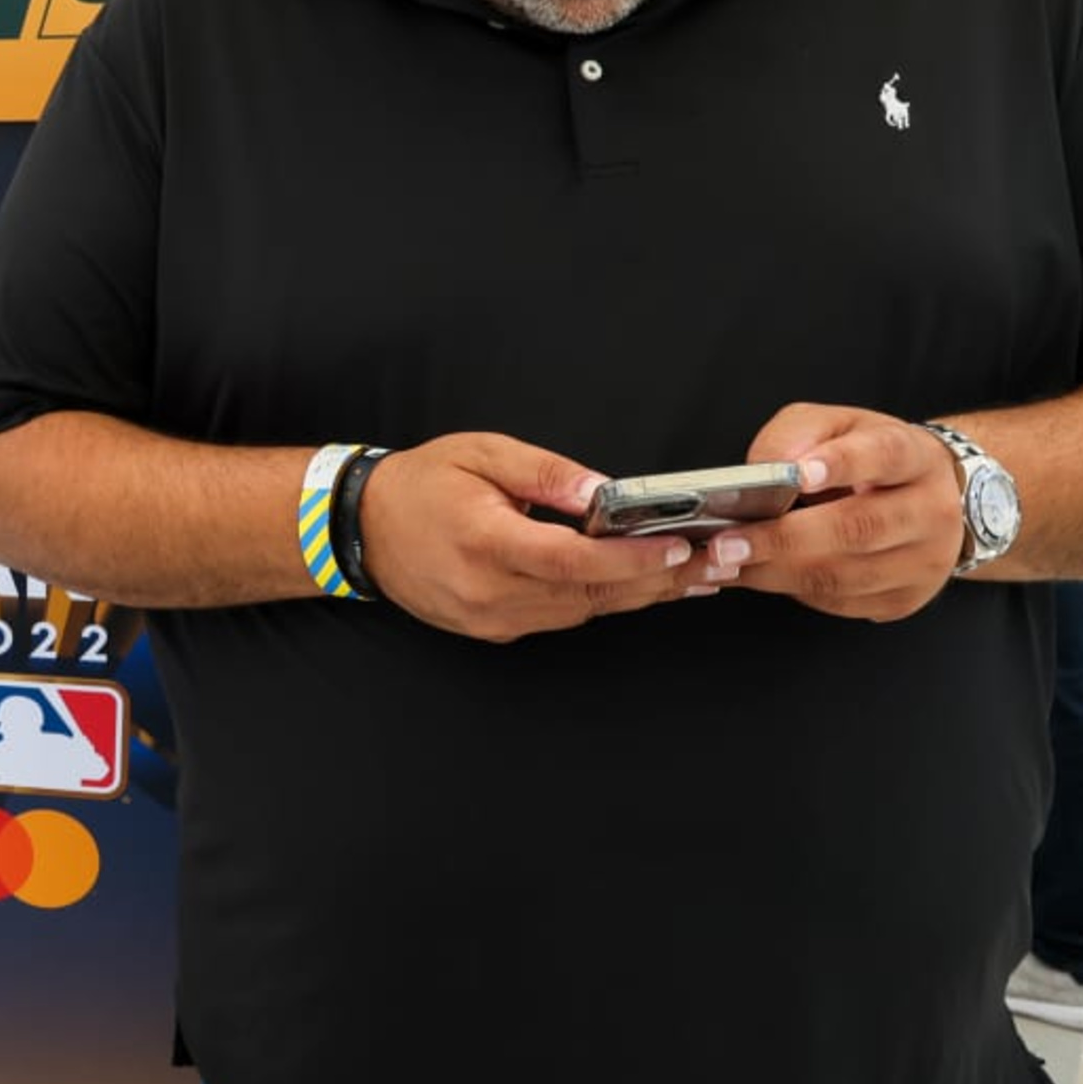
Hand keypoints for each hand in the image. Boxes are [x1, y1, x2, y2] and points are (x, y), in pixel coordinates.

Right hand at [356, 432, 699, 643]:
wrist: (361, 529)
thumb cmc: (421, 485)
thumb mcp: (481, 454)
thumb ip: (546, 474)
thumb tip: (604, 494)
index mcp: (485, 542)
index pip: (574, 561)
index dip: (633, 558)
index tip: (682, 546)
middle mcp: (489, 591)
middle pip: (592, 594)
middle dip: (663, 579)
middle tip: (721, 563)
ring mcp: (491, 617)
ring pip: (584, 612)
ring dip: (642, 594)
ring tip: (699, 575)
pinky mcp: (493, 629)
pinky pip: (561, 618)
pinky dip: (605, 602)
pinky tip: (640, 586)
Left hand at [679, 404, 964, 621]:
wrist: (934, 499)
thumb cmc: (872, 459)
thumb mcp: (839, 425)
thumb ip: (801, 433)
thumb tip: (772, 466)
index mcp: (916, 458)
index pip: (883, 456)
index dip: (840, 464)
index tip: (798, 474)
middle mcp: (929, 512)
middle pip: (858, 528)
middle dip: (782, 538)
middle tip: (725, 543)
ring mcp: (923, 562)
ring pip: (843, 575)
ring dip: (773, 572)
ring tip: (722, 564)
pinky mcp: (903, 598)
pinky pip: (838, 600)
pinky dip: (788, 589)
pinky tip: (753, 575)